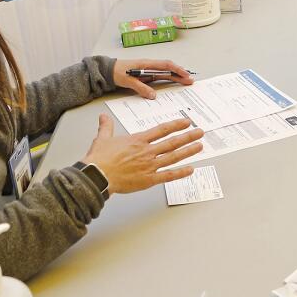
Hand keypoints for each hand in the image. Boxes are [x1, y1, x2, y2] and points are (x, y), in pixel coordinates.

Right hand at [82, 115, 203, 193]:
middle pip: (172, 142)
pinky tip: (190, 169)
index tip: (186, 122)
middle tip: (200, 132)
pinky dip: (180, 173)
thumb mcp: (102, 138)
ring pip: (173, 157)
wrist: (97, 176)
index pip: (161, 130)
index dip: (175, 125)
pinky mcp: (148, 180)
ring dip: (188, 151)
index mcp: (138, 141)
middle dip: (188, 136)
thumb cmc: (99, 159)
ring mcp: (150, 166)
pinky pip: (168, 176)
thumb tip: (103, 116)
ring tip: (199, 146)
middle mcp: (147, 152)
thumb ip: (106, 126)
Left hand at [113, 59, 192, 99]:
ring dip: (176, 77)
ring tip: (186, 82)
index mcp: (146, 64)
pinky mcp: (147, 76)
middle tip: (191, 81)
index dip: (177, 70)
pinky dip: (169, 79)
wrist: (107, 70)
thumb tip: (153, 96)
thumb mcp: (127, 81)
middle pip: (169, 69)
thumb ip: (140, 88)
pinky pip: (160, 77)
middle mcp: (150, 66)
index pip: (166, 65)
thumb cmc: (116, 72)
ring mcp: (149, 70)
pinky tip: (174, 83)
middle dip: (180, 74)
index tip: (185, 75)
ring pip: (166, 73)